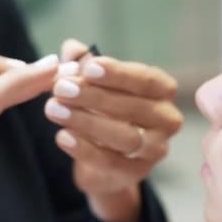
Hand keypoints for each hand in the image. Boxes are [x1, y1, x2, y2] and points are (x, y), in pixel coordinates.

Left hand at [46, 40, 182, 221]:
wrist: (104, 160)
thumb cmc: (104, 110)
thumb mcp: (94, 83)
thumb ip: (84, 64)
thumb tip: (72, 48)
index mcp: (163, 92)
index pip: (147, 80)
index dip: (118, 74)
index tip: (87, 68)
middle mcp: (168, 119)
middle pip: (136, 108)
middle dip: (96, 97)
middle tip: (61, 89)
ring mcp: (156, 149)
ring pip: (126, 137)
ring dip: (88, 122)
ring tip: (54, 110)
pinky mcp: (137, 173)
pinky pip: (112, 163)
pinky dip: (85, 149)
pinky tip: (62, 137)